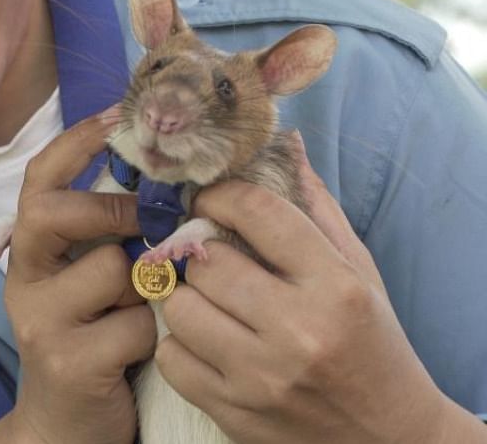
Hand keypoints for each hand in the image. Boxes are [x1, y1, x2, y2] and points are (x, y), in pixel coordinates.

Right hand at [0, 111, 153, 443]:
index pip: (38, 181)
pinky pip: (133, 324)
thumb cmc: (96, 343)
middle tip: (147, 221)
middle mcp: (24, 281)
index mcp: (31, 254)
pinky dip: (153, 335)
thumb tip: (171, 178)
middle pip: (52, 213)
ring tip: (145, 312)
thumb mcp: (95, 283)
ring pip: (110, 269)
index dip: (75, 143)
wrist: (67, 428)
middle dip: (110, 209)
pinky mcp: (67, 361)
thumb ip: (113, 238)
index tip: (118, 113)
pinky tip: (142, 352)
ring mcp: (40, 321)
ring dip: (147, 288)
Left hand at [154, 132, 471, 442]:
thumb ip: (315, 210)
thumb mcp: (357, 273)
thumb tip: (281, 144)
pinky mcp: (232, 412)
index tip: (211, 200)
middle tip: (210, 257)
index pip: (258, 212)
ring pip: (179, 308)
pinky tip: (206, 343)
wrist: (388, 439)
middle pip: (206, 262)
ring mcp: (261, 376)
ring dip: (186, 298)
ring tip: (209, 301)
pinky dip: (180, 346)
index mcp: (335, 287)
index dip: (223, 196)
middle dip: (202, 253)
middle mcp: (298, 330)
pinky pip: (170, 357)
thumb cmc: (370, 343)